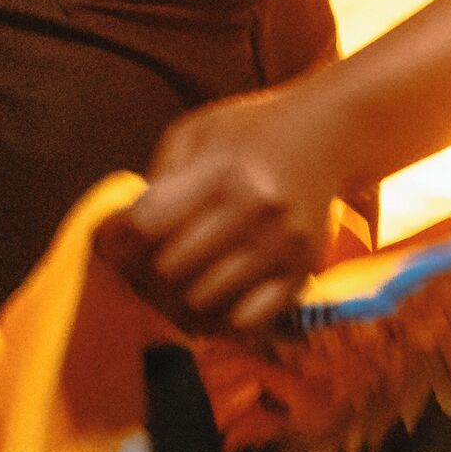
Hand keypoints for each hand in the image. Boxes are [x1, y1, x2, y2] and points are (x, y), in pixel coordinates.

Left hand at [108, 86, 356, 334]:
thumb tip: (124, 232)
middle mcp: (255, 209)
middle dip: (149, 266)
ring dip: (182, 294)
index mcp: (222, 170)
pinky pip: (248, 320)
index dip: (122, 234)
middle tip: (148, 261)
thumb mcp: (197, 131)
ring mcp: (282, 245)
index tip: (121, 235)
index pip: (148, 222)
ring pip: (203, 299)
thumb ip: (160, 177)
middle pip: (170, 267)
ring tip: (180, 278)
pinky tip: (216, 296)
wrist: (329, 133)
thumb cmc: (249, 131)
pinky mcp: (302, 270)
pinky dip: (223, 317)